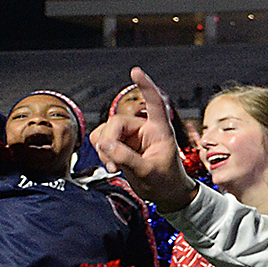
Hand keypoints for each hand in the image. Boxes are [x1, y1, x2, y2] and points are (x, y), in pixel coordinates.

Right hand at [90, 67, 200, 209]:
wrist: (166, 194)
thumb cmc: (166, 182)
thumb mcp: (148, 172)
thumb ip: (126, 158)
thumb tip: (104, 145)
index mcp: (160, 130)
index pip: (154, 103)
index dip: (146, 87)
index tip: (136, 72)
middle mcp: (144, 129)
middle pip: (116, 123)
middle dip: (109, 143)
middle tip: (113, 165)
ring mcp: (131, 137)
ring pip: (106, 132)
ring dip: (104, 150)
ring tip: (114, 167)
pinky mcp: (121, 145)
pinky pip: (102, 141)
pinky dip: (101, 153)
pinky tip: (111, 165)